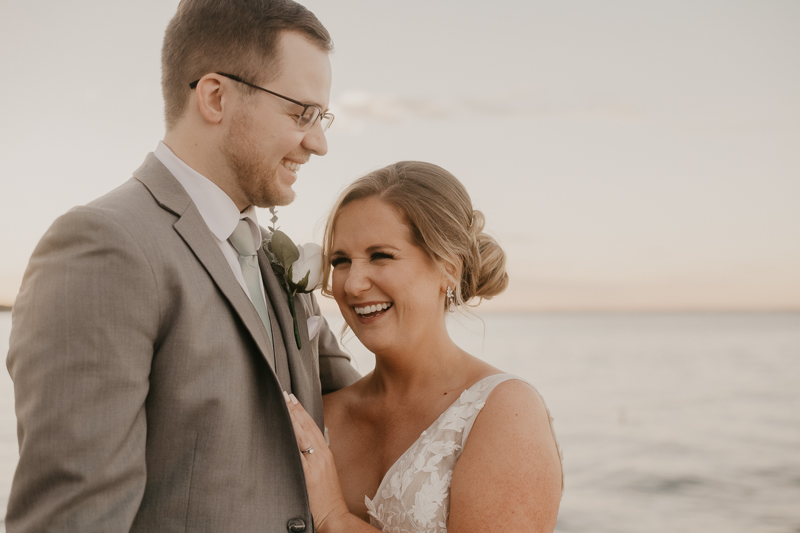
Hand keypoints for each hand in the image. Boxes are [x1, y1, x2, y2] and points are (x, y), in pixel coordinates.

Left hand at [284, 392, 350, 531]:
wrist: (334, 516)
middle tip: (284, 394)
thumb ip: (315, 458)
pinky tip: (283, 429)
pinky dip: (291, 438)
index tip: (292, 398)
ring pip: (302, 435)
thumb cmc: (327, 498)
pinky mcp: (308, 474)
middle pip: (307, 426)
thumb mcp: (324, 473)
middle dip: (295, 409)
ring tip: (282, 404)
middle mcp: (322, 455)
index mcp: (326, 454)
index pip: (313, 426)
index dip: (302, 411)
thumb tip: (302, 446)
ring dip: (292, 418)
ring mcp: (315, 464)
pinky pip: (298, 452)